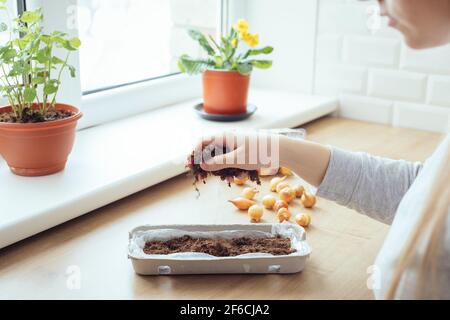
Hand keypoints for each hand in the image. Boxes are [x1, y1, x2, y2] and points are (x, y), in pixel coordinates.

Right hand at [193, 130, 330, 186]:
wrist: (280, 150)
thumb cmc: (259, 152)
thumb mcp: (237, 160)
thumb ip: (218, 163)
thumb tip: (202, 165)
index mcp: (224, 136)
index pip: (202, 142)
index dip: (194, 153)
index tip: (189, 165)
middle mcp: (228, 138)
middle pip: (210, 149)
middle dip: (206, 163)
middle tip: (201, 175)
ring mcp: (235, 144)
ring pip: (221, 156)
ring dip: (220, 168)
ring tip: (226, 179)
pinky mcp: (242, 150)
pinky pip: (231, 159)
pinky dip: (230, 168)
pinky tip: (235, 177)